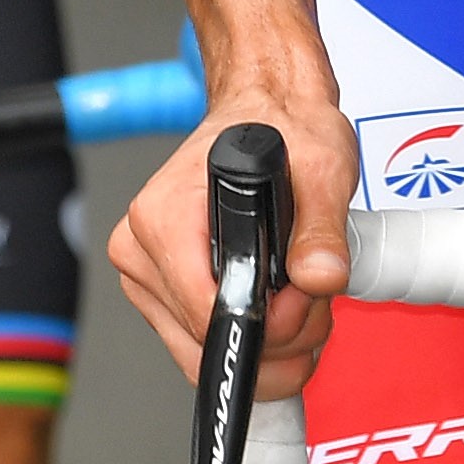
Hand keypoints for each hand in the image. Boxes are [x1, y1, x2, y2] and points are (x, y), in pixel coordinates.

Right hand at [111, 80, 354, 395]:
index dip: (269, 325)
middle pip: (205, 343)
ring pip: (204, 354)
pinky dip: (249, 338)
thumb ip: (321, 230)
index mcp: (164, 216)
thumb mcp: (320, 170)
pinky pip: (202, 343)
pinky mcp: (161, 292)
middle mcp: (141, 248)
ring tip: (301, 298)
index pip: (208, 313)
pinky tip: (279, 307)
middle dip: (276, 341)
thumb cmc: (282, 129)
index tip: (305, 300)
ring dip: (268, 345)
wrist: (269, 110)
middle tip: (314, 300)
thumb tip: (319, 276)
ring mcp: (147, 274)